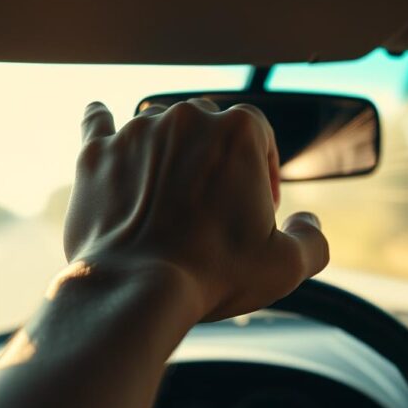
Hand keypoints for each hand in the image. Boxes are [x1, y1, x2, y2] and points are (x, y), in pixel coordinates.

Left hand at [62, 98, 328, 321]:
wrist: (137, 289)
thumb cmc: (215, 274)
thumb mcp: (286, 266)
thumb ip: (312, 240)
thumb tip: (309, 224)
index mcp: (239, 131)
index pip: (260, 134)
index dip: (264, 170)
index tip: (257, 206)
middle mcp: (187, 118)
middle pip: (209, 126)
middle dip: (215, 158)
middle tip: (213, 205)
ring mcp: (137, 131)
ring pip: (159, 125)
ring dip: (168, 149)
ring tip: (168, 189)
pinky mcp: (95, 153)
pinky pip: (98, 122)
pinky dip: (104, 123)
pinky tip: (104, 121)